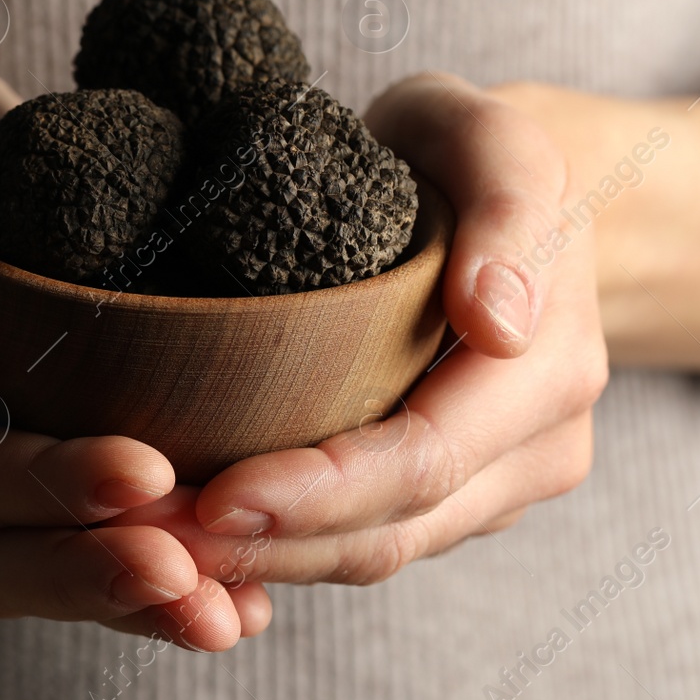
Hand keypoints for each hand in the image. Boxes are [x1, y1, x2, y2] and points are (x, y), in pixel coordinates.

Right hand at [0, 48, 258, 645]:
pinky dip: (149, 575)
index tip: (148, 473)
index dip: (46, 483)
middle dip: (96, 570)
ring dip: (130, 599)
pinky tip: (237, 600)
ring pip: (36, 566)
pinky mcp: (29, 456)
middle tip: (198, 580)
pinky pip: (78, 540)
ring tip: (228, 617)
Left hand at [104, 72, 607, 620]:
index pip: (425, 461)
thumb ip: (509, 204)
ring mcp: (496, 484)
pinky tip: (199, 536)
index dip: (321, 494)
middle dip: (271, 548)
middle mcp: (535, 449)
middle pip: (394, 533)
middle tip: (152, 540)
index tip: (219, 499)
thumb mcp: (493, 136)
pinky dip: (286, 547)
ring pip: (376, 553)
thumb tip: (498, 323)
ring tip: (156, 546)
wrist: (504, 192)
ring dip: (267, 562)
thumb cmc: (472, 155)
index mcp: (547, 371)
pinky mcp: (450, 497)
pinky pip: (366, 541)